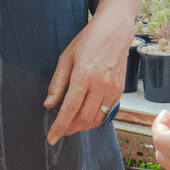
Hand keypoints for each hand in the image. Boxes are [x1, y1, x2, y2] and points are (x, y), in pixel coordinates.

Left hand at [45, 13, 131, 144]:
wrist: (115, 31)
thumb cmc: (88, 41)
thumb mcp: (66, 58)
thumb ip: (57, 83)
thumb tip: (49, 105)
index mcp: (84, 75)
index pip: (69, 108)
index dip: (59, 126)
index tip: (51, 138)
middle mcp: (101, 84)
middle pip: (84, 117)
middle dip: (70, 128)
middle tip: (61, 130)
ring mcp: (113, 88)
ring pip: (97, 118)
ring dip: (83, 126)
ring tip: (73, 125)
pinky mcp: (120, 90)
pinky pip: (108, 112)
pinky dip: (96, 119)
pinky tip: (87, 116)